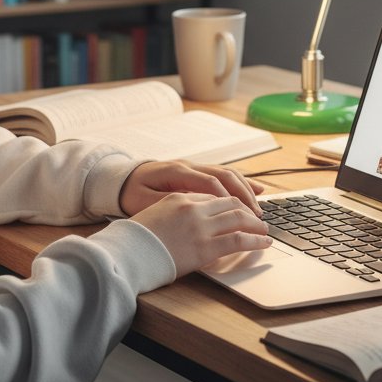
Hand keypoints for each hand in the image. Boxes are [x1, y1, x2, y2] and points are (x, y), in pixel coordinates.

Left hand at [118, 160, 263, 217]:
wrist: (121, 178)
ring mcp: (194, 167)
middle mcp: (188, 166)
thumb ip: (166, 205)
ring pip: (227, 173)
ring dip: (245, 189)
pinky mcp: (196, 172)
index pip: (210, 182)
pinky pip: (223, 175)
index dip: (228, 198)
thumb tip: (191, 212)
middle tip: (257, 215)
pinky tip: (256, 191)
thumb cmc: (131, 192)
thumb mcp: (141, 202)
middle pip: (224, 175)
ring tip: (259, 208)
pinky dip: (240, 183)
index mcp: (176, 172)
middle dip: (243, 195)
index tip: (241, 215)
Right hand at [130, 192, 271, 276]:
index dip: (230, 203)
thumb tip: (185, 223)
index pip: (213, 196)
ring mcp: (200, 226)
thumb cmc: (134, 241)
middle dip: (247, 210)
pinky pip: (238, 240)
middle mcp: (192, 208)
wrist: (125, 254)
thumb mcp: (153, 217)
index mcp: (179, 198)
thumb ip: (172, 214)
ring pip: (239, 218)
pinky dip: (255, 241)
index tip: (238, 210)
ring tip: (264, 230)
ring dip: (256, 224)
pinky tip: (263, 243)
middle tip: (257, 218)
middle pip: (230, 202)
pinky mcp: (205, 247)